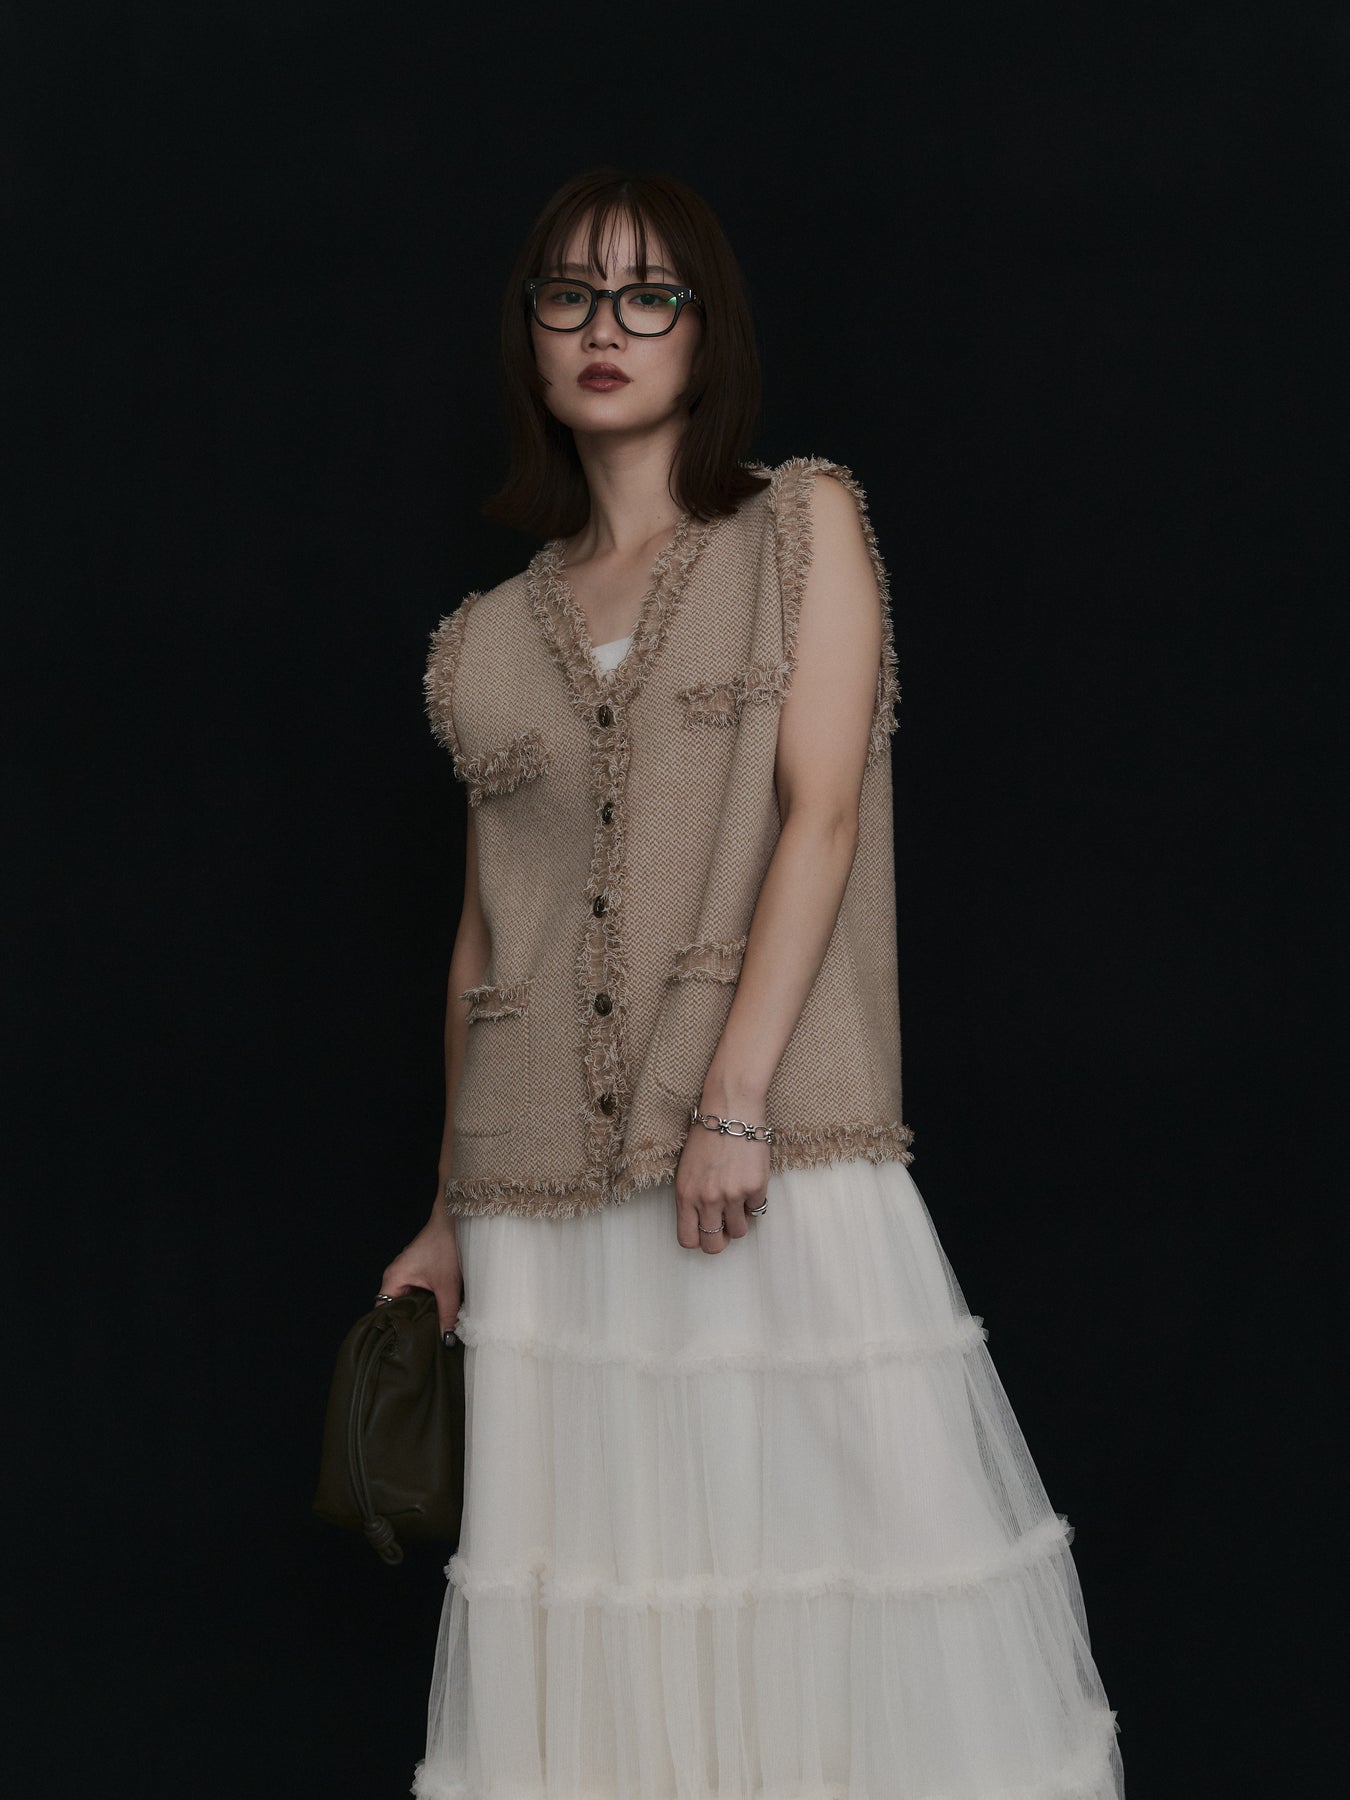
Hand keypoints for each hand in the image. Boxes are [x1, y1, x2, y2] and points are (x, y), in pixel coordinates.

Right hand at [378, 1207, 462, 1336]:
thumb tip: (447, 1339)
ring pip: (406, 1300)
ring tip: (426, 1332)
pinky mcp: (417, 1271)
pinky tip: (433, 1314)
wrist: (455, 1220)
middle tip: (417, 1342)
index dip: (390, 1328)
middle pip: (394, 1307)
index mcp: (393, 1278)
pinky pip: (415, 1292)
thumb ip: (447, 1313)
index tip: (400, 1344)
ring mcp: (405, 1272)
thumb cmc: (446, 1246)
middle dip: (406, 1323)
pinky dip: (423, 1303)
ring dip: (416, 1313)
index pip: (381, 1311)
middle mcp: (395, 1276)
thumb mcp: (448, 1285)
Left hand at [673, 1113, 768, 1253]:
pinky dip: (754, 1200)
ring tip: (738, 1197)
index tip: (707, 1233)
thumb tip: (704, 1223)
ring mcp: (732, 1195)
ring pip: (739, 1231)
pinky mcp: (755, 1188)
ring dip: (740, 1219)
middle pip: (714, 1245)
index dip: (699, 1241)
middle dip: (721, 1240)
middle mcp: (707, 1199)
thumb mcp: (687, 1171)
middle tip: (726, 1226)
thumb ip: (691, 1199)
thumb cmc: (707, 1138)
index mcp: (685, 1196)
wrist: (730, 1112)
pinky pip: (757, 1209)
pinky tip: (749, 1179)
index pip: (688, 1239)